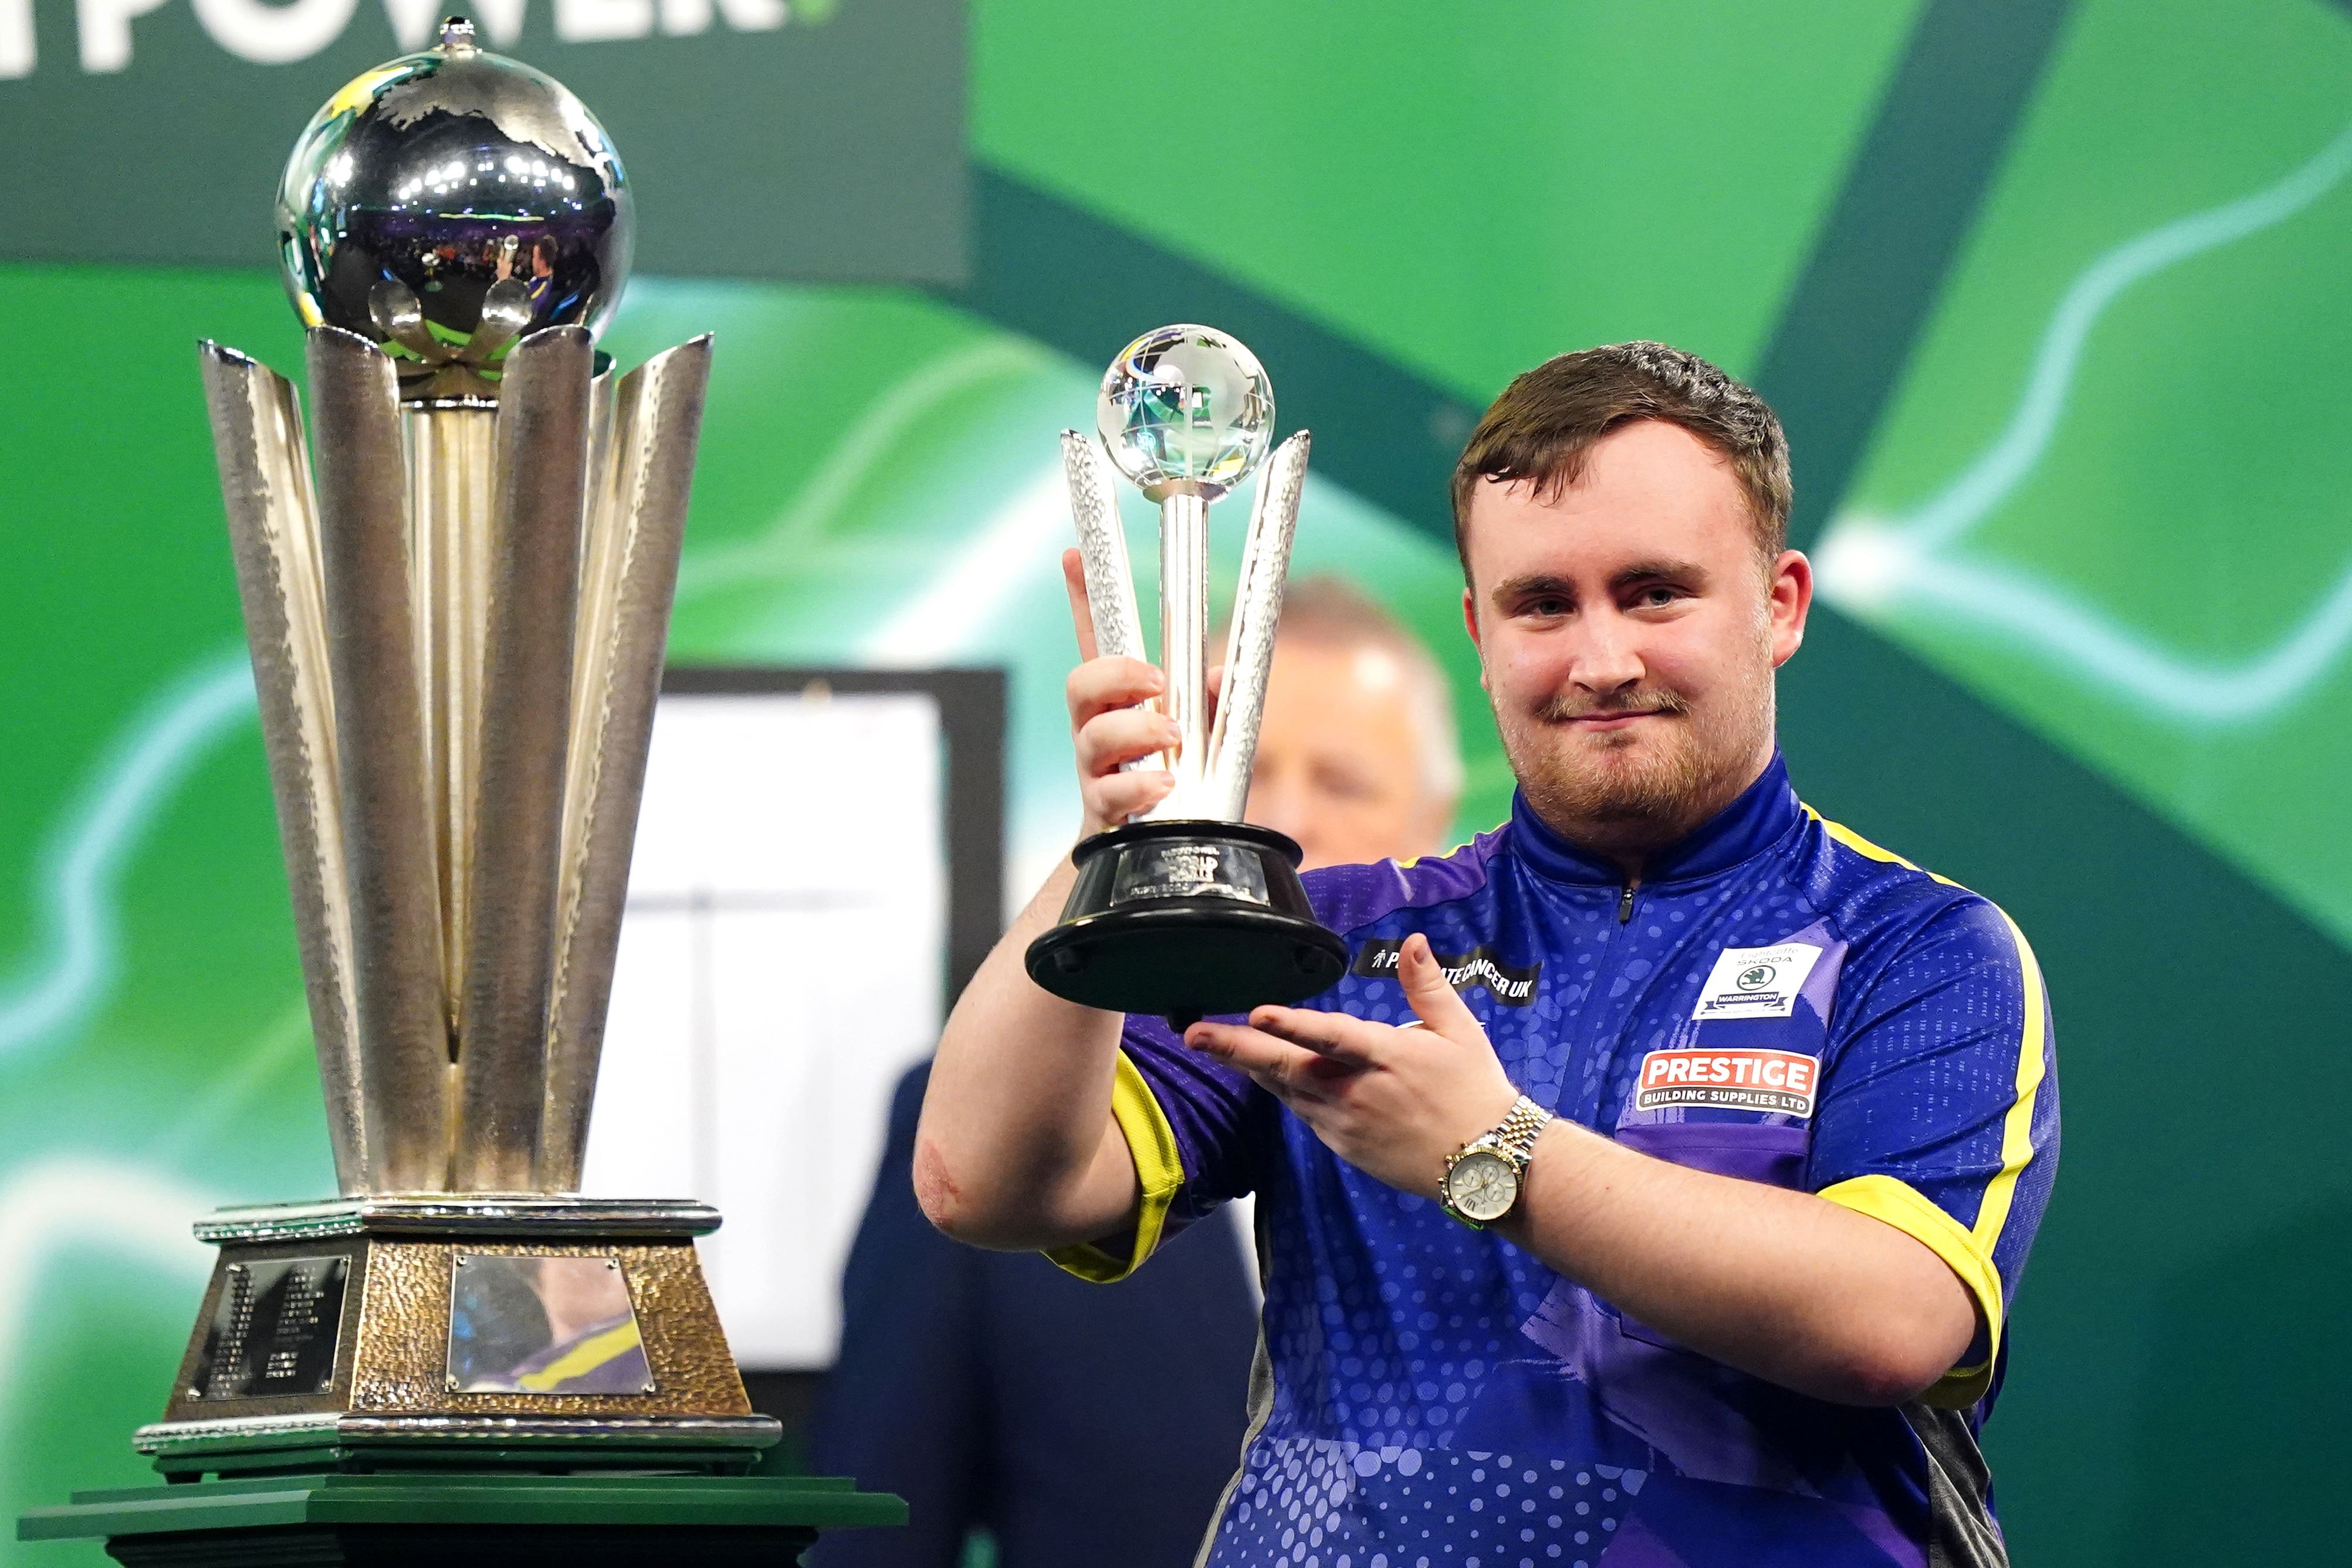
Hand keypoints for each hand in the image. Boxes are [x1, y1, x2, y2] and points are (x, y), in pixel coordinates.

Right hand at [1060, 548, 1220, 836]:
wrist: (1152, 853)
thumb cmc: (1177, 782)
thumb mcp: (1204, 735)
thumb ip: (1211, 703)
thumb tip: (1218, 678)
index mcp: (1119, 700)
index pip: (1095, 640)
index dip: (1083, 596)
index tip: (1075, 554)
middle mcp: (1097, 728)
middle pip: (1080, 683)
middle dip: (1116, 675)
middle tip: (1156, 681)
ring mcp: (1095, 768)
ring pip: (1093, 736)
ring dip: (1136, 728)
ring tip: (1173, 735)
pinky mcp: (1102, 809)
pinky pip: (1109, 792)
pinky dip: (1138, 785)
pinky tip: (1164, 784)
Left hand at [1183, 933, 1519, 1197]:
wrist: (1486, 1164)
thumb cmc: (1475, 1090)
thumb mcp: (1460, 1031)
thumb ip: (1427, 986)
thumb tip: (1414, 940)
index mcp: (1387, 1057)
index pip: (1331, 1037)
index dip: (1292, 1025)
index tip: (1256, 1012)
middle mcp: (1358, 1092)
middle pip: (1287, 1068)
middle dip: (1236, 1048)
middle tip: (1193, 1034)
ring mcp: (1346, 1123)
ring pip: (1285, 1090)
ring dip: (1247, 1066)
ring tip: (1209, 1043)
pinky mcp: (1343, 1145)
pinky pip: (1302, 1112)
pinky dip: (1279, 1090)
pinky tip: (1257, 1072)